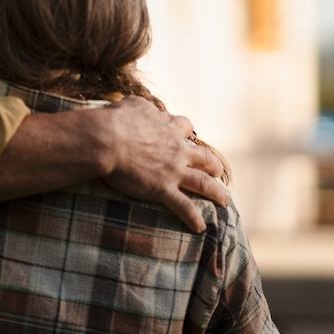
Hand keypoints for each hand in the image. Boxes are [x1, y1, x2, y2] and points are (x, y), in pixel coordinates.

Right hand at [98, 96, 230, 232]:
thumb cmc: (117, 120)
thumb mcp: (133, 105)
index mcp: (169, 127)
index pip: (185, 127)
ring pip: (203, 183)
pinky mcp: (163, 189)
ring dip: (216, 192)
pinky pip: (184, 207)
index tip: (188, 137)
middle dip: (213, 166)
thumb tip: (143, 107)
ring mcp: (173, 171)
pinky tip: (200, 228)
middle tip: (217, 171)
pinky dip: (194, 218)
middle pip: (204, 157)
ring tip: (224, 200)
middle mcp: (177, 149)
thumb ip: (143, 107)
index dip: (187, 133)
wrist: (109, 140)